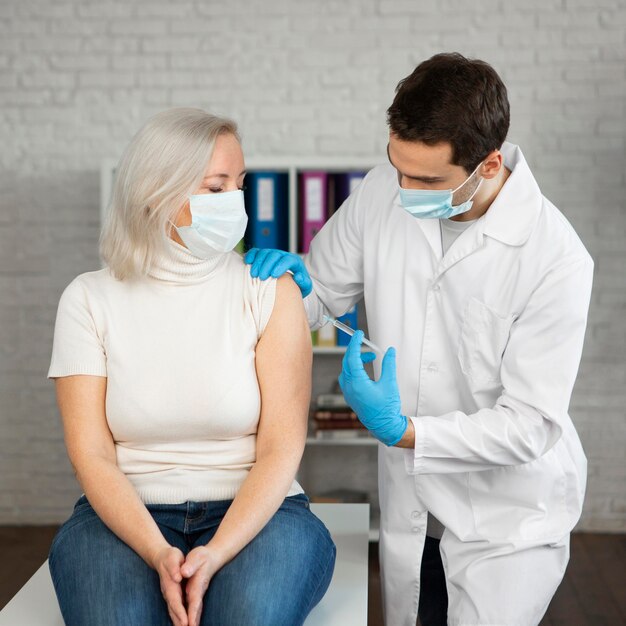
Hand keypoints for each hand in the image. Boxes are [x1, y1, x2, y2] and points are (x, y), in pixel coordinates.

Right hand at [151, 545, 188, 625]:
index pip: (175, 601)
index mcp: (170, 584)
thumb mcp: (173, 558)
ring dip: (178, 622)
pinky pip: (176, 610)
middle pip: (174, 611)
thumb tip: (178, 577)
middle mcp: (169, 593)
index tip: (185, 622)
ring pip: (174, 612)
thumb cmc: (170, 557)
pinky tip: (182, 624)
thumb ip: (174, 568)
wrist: (162, 557)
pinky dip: (179, 618)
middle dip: (179, 622)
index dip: (180, 612)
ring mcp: (170, 596)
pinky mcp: (172, 596)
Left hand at [180, 544, 223, 625]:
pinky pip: (193, 609)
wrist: (213, 556)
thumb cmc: (203, 556)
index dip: (192, 612)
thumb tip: (184, 572)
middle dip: (192, 621)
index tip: (190, 624)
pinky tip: (187, 624)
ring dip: (191, 622)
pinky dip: (191, 618)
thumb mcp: (196, 557)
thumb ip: (190, 564)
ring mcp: (198, 593)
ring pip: (195, 611)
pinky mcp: (195, 594)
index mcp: (198, 583)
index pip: (195, 599)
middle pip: (195, 609)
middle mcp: (198, 591)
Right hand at [245, 248, 312, 296]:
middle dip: (267, 266)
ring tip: (254, 274)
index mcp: (295, 261)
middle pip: (274, 255)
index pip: (288, 259)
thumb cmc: (298, 286)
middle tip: (262, 278)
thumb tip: (298, 276)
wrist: (291, 283)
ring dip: (258, 262)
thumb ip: (304, 283)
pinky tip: (247, 262)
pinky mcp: (263, 255)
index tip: (274, 275)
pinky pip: (256, 251)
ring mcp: (272, 254)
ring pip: (264, 252)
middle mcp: (283, 255)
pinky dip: (251, 255)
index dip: (281, 266)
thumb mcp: (305, 287)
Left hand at [338, 331, 407, 446]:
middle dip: (355, 350)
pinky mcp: (350, 396)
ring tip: (370, 358)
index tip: (359, 334)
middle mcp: (349, 387)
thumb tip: (390, 351)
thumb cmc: (386, 408)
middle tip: (363, 342)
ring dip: (356, 361)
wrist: (384, 426)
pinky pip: (347, 378)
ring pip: (346, 370)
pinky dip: (354, 370)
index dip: (355, 343)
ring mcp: (348, 393)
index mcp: (357, 383)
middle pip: (347, 362)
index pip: (352, 357)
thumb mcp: (390, 383)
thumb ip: (389, 365)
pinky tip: (365, 370)